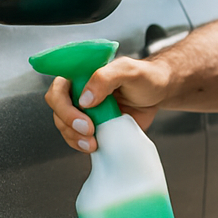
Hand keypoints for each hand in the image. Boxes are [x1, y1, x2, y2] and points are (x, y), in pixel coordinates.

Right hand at [44, 55, 169, 152]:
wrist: (159, 94)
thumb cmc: (145, 77)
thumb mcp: (128, 70)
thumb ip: (105, 78)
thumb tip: (85, 99)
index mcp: (82, 75)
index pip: (58, 87)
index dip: (62, 103)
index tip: (83, 111)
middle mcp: (79, 92)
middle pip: (58, 109)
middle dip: (69, 122)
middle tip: (89, 129)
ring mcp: (85, 112)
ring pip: (64, 126)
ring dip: (74, 137)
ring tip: (92, 142)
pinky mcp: (93, 127)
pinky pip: (77, 138)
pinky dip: (81, 145)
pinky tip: (94, 146)